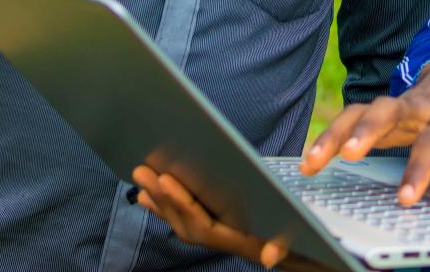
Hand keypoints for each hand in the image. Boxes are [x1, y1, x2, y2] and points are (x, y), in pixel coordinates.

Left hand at [131, 165, 288, 268]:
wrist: (286, 249)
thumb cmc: (288, 237)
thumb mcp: (288, 240)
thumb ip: (280, 247)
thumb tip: (270, 258)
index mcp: (232, 240)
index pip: (200, 224)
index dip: (182, 203)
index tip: (166, 180)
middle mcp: (216, 239)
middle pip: (182, 220)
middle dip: (162, 196)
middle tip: (142, 171)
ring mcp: (209, 233)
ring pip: (177, 218)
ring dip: (158, 198)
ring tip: (140, 176)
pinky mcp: (207, 226)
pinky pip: (180, 218)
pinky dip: (162, 206)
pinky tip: (146, 195)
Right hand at [301, 51, 429, 204]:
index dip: (419, 167)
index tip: (405, 198)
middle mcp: (419, 103)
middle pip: (388, 112)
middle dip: (366, 132)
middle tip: (345, 156)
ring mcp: (398, 103)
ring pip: (362, 111)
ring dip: (335, 133)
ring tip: (312, 161)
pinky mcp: (384, 107)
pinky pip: (353, 116)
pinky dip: (331, 132)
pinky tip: (311, 157)